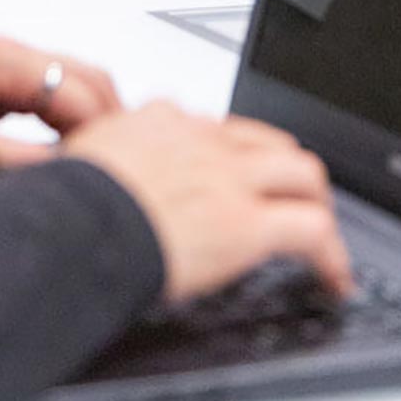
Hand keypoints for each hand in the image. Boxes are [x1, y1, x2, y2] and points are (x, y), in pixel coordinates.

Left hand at [0, 37, 122, 169]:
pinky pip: (54, 84)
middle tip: (117, 165)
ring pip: (75, 79)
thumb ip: (15, 159)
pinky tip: (67, 142)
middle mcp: (17, 52)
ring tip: (95, 158)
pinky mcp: (2, 71)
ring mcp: (11, 58)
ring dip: (93, 115)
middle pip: (90, 79)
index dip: (105, 132)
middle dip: (111, 120)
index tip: (115, 167)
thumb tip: (65, 172)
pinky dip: (71, 111)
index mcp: (9, 63)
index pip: (83, 94)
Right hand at [63, 104, 352, 304]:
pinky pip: (313, 231)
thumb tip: (96, 169)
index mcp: (160, 122)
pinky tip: (333, 279)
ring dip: (317, 205)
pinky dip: (332, 256)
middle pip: (270, 142)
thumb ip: (107, 155)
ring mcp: (229, 178)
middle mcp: (202, 140)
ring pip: (303, 174)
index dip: (236, 155)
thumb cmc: (66, 201)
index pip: (217, 129)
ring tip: (322, 237)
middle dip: (289, 172)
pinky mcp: (247, 223)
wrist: (73, 223)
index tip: (237, 176)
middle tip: (294, 201)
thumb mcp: (82, 158)